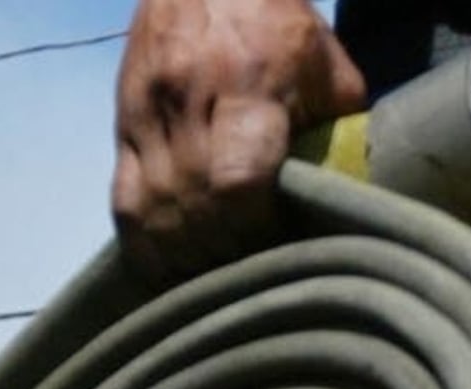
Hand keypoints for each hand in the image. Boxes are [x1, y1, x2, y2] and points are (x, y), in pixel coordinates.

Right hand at [111, 0, 365, 280]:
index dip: (252, 230)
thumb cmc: (278, 23)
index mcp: (247, 84)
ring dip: (183, 257)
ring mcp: (147, 112)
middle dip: (221, 254)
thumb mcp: (326, 66)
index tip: (275, 250)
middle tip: (248, 278)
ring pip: (153, 211)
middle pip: (195, 205)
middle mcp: (188, 98)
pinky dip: (146, 245)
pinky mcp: (122, 124)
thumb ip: (336, 132)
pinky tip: (169, 269)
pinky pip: (123, 204)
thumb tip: (349, 199)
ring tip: (212, 281)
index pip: (236, 181)